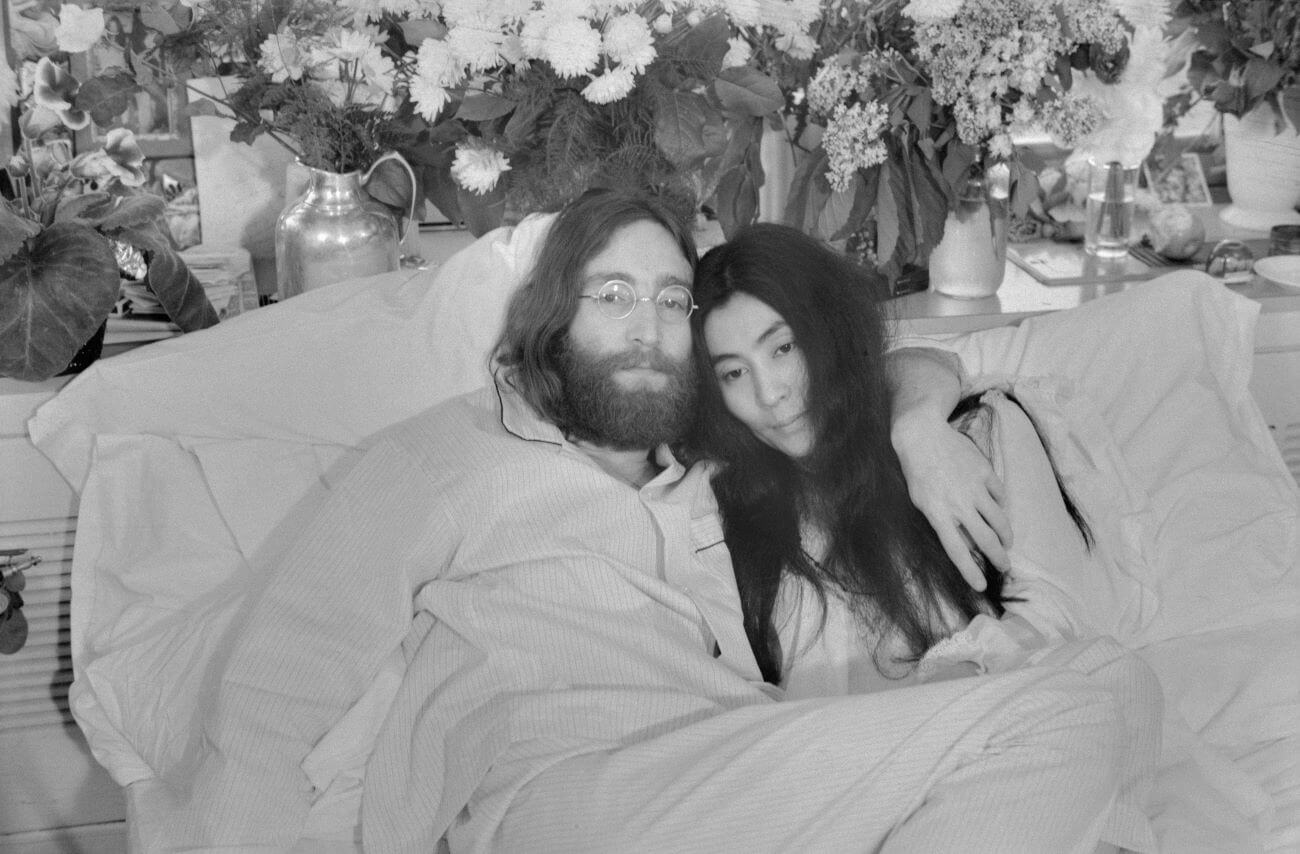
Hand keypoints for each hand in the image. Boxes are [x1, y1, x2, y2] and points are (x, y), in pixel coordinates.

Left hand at [892, 412, 1011, 590]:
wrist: (922, 435)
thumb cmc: (917, 472)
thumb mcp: (921, 502)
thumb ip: (942, 523)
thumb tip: (966, 544)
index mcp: (937, 514)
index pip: (957, 551)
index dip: (970, 571)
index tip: (982, 586)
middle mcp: (958, 504)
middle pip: (985, 539)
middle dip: (998, 558)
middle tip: (1005, 567)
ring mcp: (974, 487)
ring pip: (999, 520)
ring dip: (1005, 536)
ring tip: (1007, 544)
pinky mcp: (984, 472)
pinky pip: (999, 495)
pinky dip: (1001, 506)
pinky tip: (999, 511)